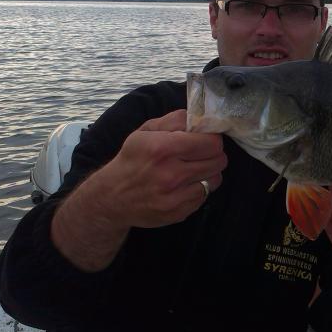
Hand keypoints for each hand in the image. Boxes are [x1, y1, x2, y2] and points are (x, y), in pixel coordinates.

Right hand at [95, 109, 227, 228]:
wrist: (112, 197)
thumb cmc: (132, 159)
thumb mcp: (145, 131)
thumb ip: (174, 120)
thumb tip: (199, 118)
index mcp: (163, 148)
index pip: (211, 142)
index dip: (212, 138)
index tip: (206, 139)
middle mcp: (171, 174)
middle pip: (219, 160)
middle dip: (214, 154)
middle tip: (202, 153)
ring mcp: (176, 197)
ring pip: (215, 179)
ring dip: (209, 172)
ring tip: (194, 169)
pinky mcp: (179, 213)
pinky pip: (205, 196)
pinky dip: (200, 188)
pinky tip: (185, 184)